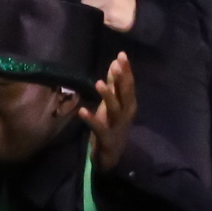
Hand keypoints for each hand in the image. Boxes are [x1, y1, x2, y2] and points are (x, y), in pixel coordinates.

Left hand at [79, 53, 138, 168]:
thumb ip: (114, 85)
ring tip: (98, 83)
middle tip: (116, 64)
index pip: (129, 84)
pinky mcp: (107, 138)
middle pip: (125, 95)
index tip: (122, 54)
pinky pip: (99, 127)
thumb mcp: (113, 104)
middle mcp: (126, 114)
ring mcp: (117, 126)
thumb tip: (115, 63)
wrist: (112, 156)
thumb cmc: (112, 126)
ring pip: (114, 109)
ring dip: (107, 96)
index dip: (126, 70)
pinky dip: (91, 119)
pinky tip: (82, 111)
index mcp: (128, 105)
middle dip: (122, 79)